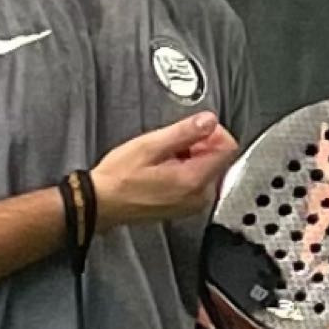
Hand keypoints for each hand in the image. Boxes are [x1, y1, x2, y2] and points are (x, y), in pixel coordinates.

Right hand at [92, 115, 239, 231]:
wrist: (101, 203)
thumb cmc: (119, 179)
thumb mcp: (151, 145)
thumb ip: (185, 131)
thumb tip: (209, 121)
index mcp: (194, 180)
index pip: (227, 148)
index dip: (213, 132)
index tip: (195, 128)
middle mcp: (199, 197)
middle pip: (219, 159)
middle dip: (201, 145)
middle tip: (171, 144)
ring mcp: (192, 204)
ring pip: (207, 169)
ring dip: (191, 157)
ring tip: (163, 157)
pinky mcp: (185, 207)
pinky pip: (196, 182)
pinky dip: (185, 170)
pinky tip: (163, 169)